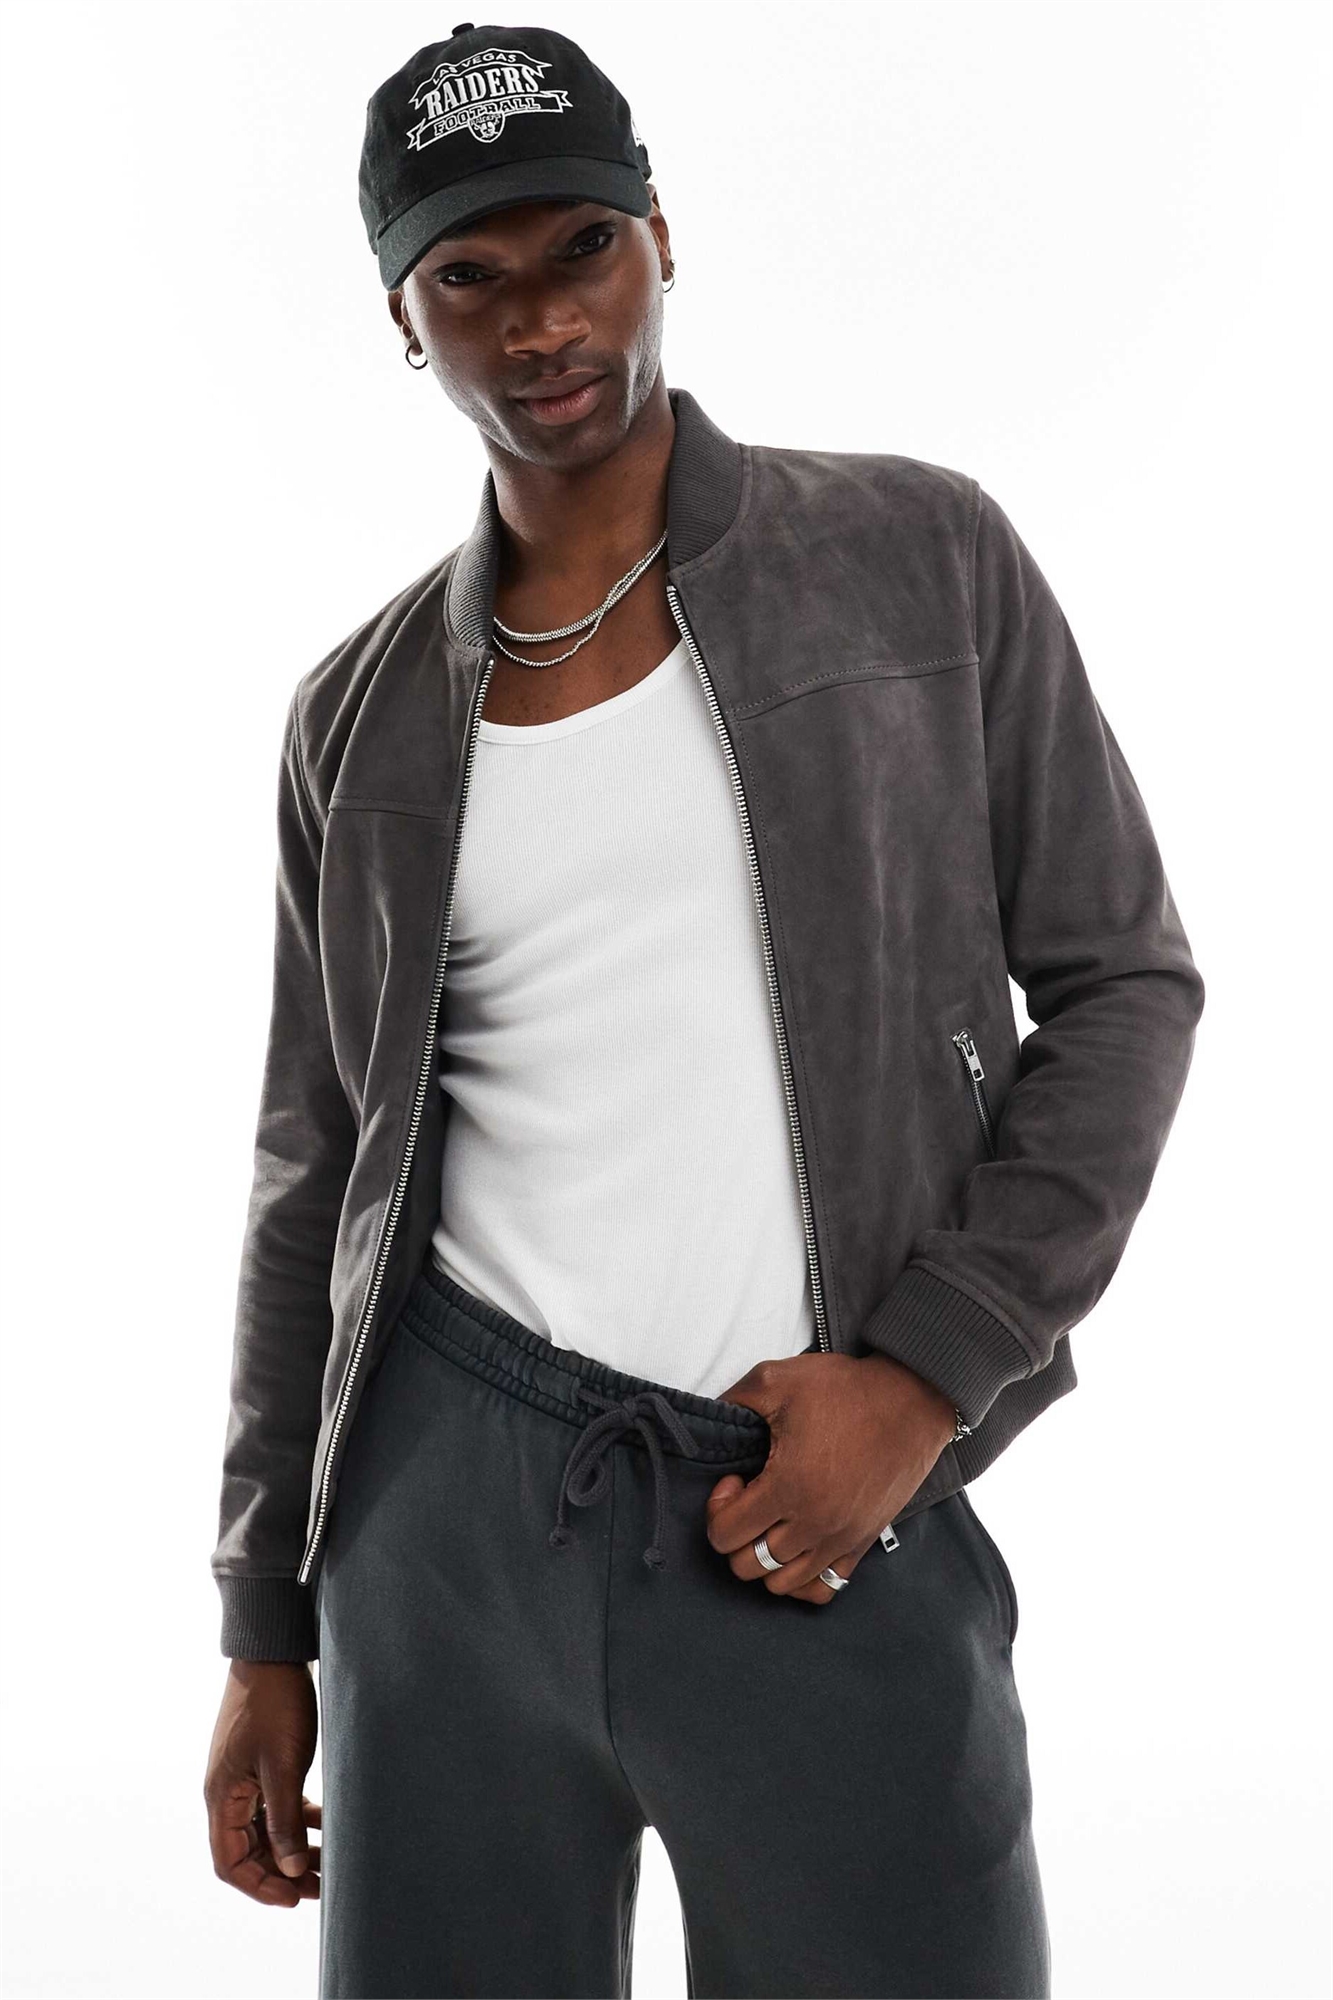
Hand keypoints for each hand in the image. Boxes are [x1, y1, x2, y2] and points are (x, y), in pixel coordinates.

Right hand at [204, 1659, 320, 1905]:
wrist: (273, 1652)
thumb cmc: (274, 1704)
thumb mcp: (283, 1765)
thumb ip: (285, 1819)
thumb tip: (289, 1869)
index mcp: (223, 1797)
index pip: (230, 1863)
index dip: (260, 1886)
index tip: (294, 1898)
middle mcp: (227, 1792)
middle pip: (248, 1851)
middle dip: (281, 1872)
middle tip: (319, 1885)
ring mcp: (243, 1776)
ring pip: (264, 1829)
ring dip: (291, 1848)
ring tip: (326, 1862)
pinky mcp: (260, 1762)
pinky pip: (274, 1805)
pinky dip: (296, 1819)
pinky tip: (324, 1823)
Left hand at [706, 1349, 956, 1603]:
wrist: (911, 1399)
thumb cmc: (846, 1390)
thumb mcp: (778, 1379)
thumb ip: (734, 1400)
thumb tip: (710, 1420)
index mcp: (788, 1487)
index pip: (725, 1535)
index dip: (718, 1508)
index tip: (735, 1480)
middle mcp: (814, 1524)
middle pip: (749, 1566)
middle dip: (736, 1536)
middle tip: (750, 1501)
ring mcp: (841, 1538)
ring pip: (783, 1584)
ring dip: (766, 1559)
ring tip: (772, 1522)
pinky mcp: (863, 1542)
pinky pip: (824, 1589)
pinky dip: (802, 1579)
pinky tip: (798, 1547)